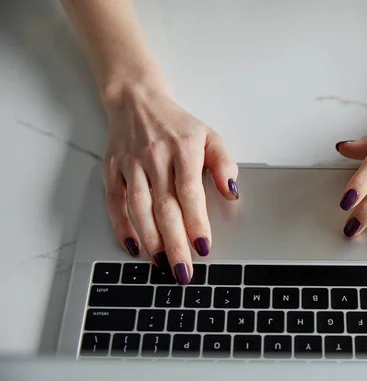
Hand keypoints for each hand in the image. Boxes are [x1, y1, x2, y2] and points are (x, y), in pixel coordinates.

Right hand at [101, 83, 237, 283]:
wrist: (137, 101)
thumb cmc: (177, 125)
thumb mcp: (210, 136)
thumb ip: (224, 165)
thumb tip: (231, 193)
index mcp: (183, 150)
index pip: (190, 192)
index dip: (196, 222)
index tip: (203, 247)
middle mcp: (155, 158)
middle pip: (164, 207)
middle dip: (175, 242)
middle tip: (183, 270)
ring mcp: (131, 164)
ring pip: (138, 208)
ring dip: (150, 239)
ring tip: (161, 263)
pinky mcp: (112, 170)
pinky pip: (114, 202)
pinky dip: (121, 226)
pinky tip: (133, 246)